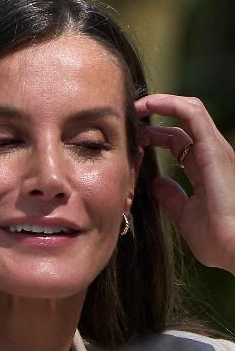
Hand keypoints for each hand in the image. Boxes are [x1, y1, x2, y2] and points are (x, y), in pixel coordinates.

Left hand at [136, 93, 234, 272]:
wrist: (233, 247)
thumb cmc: (215, 237)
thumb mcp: (184, 214)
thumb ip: (172, 197)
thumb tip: (156, 184)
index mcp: (204, 169)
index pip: (179, 141)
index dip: (155, 136)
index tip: (132, 138)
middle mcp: (212, 154)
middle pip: (181, 125)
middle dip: (154, 118)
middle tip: (127, 120)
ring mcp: (215, 149)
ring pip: (189, 111)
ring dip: (160, 104)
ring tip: (135, 106)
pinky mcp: (213, 147)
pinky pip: (193, 114)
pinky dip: (170, 104)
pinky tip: (148, 104)